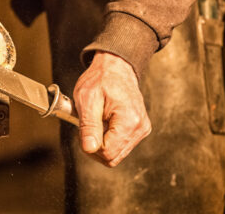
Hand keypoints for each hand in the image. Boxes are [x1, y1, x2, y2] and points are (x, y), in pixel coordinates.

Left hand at [73, 51, 150, 166]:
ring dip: (101, 142)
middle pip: (112, 157)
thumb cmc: (101, 79)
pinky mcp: (138, 130)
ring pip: (115, 153)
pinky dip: (108, 138)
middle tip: (87, 126)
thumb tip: (89, 148)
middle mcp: (140, 128)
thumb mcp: (87, 99)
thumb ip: (88, 126)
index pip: (107, 153)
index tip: (82, 130)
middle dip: (95, 145)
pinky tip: (104, 121)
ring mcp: (141, 130)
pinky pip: (120, 145)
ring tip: (97, 120)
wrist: (115, 67)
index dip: (90, 146)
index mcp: (130, 120)